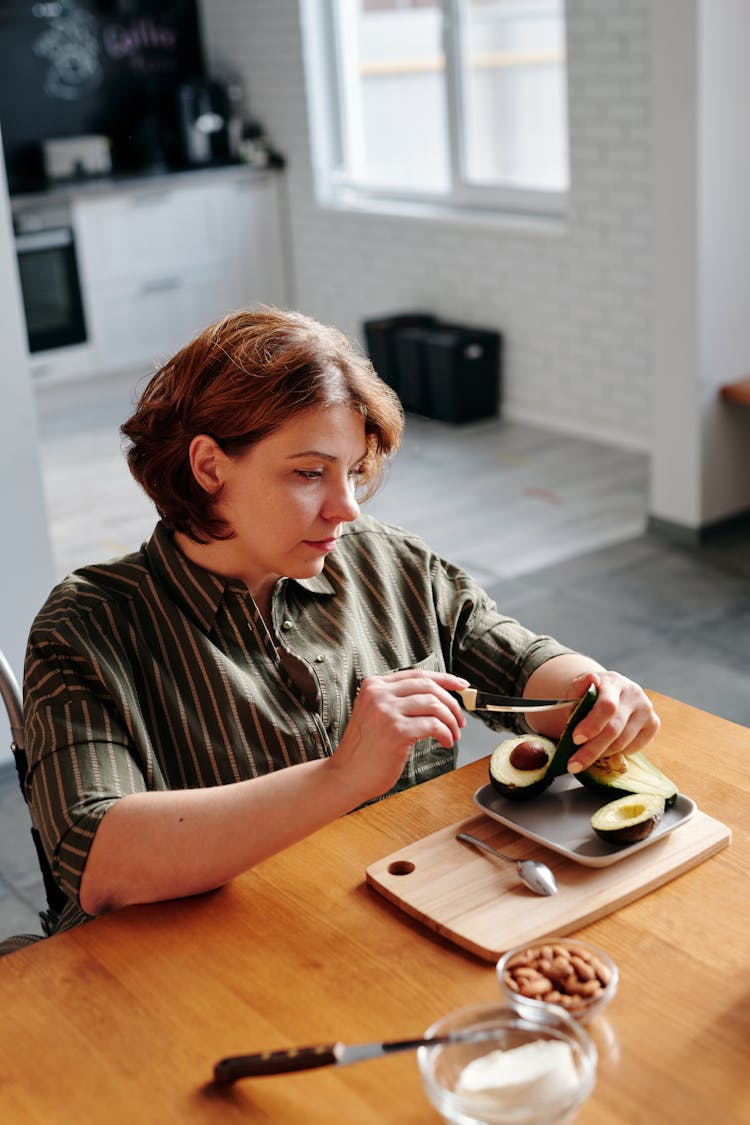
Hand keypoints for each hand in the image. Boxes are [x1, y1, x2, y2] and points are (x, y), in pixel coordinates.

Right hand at [329, 669, 468, 802]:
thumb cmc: (365, 750)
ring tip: (454, 734)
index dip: (445, 679)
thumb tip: (436, 697)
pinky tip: (445, 742)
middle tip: (460, 719)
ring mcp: (387, 712)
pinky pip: (433, 725)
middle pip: (429, 687)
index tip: (462, 685)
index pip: (418, 674)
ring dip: (451, 720)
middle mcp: (379, 694)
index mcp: (374, 686)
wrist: (347, 775)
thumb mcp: (375, 714)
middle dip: (452, 703)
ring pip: (434, 705)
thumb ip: (398, 701)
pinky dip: (445, 733)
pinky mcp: (396, 731)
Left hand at [565, 670, 659, 773]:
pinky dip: (617, 753)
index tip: (575, 739)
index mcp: (613, 681)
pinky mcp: (653, 723)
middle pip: (614, 729)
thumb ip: (578, 688)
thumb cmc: (588, 695)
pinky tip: (606, 749)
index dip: (592, 725)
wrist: (606, 693)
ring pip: (623, 742)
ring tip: (586, 756)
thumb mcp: (577, 690)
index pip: (607, 706)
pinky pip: (634, 747)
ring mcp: (646, 709)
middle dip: (592, 749)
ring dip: (601, 753)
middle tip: (574, 764)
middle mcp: (633, 693)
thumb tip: (591, 679)